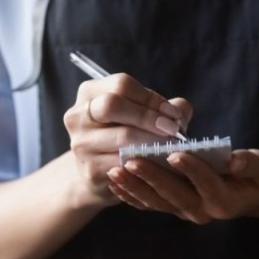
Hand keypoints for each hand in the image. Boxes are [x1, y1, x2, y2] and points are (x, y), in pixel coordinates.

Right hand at [62, 73, 192, 207]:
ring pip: (122, 136)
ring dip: (153, 141)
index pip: (121, 85)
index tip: (173, 114)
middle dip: (149, 116)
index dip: (151, 98)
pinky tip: (160, 163)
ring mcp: (81, 143)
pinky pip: (124, 163)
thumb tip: (180, 112)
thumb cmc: (125, 134)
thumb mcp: (140, 113)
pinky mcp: (90, 169)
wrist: (98, 173)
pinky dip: (147, 162)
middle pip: (113, 105)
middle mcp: (78, 115)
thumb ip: (164, 107)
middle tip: (173, 129)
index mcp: (90, 92)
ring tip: (172, 146)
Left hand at [107, 149, 258, 223]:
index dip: (191, 169)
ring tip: (116, 170)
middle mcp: (202, 211)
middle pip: (174, 194)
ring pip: (157, 201)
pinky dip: (131, 194)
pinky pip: (149, 204)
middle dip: (151, 177)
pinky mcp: (174, 208)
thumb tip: (235, 159)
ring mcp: (186, 212)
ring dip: (135, 187)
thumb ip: (249, 163)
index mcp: (224, 200)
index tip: (174, 153)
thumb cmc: (258, 176)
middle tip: (131, 160)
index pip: (206, 183)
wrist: (252, 195)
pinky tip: (114, 182)